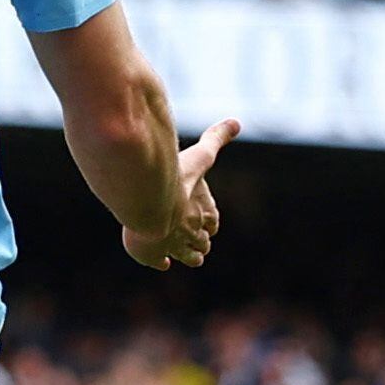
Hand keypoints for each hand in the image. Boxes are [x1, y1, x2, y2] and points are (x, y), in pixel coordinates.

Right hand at [124, 118, 239, 270]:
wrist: (149, 205)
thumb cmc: (175, 181)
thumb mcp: (198, 157)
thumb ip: (215, 139)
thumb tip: (236, 122)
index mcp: (205, 212)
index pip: (212, 221)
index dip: (209, 223)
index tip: (208, 225)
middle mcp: (193, 231)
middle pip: (201, 241)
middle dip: (199, 242)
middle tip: (196, 244)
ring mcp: (174, 244)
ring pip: (188, 255)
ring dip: (187, 255)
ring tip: (182, 255)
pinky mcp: (153, 254)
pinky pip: (159, 262)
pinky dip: (160, 262)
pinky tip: (160, 261)